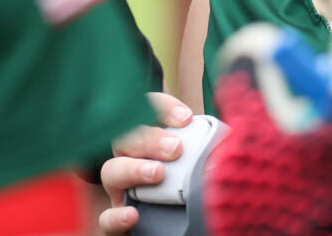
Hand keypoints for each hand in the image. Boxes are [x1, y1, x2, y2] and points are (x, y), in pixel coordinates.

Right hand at [98, 92, 193, 233]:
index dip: (163, 108)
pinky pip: (106, 218)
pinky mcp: (116, 220)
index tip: (186, 118)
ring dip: (133, 169)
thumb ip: (205, 145)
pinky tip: (133, 214)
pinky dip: (116, 216)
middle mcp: (129, 158)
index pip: (147, 109)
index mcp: (149, 137)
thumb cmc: (189, 184)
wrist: (175, 229)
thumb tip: (225, 140)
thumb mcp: (199, 159)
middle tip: (175, 147)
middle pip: (126, 137)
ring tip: (157, 173)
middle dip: (149, 139)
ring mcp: (120, 189)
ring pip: (111, 171)